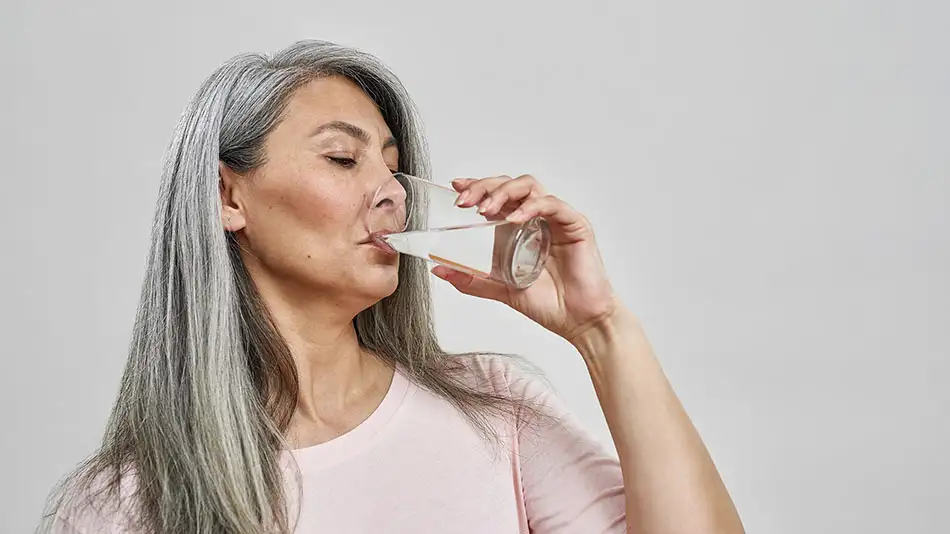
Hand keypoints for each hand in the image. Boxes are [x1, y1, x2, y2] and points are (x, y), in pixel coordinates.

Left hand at [432, 174, 620, 344]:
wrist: (578, 323)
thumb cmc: (549, 304)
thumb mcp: (501, 289)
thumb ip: (472, 279)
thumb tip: (440, 269)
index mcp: (521, 228)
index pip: (497, 195)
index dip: (477, 186)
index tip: (456, 188)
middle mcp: (538, 219)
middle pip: (511, 184)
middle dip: (485, 187)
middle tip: (464, 201)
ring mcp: (556, 220)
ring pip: (530, 186)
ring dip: (504, 192)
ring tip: (486, 208)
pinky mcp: (575, 225)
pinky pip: (552, 205)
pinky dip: (531, 207)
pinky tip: (515, 219)